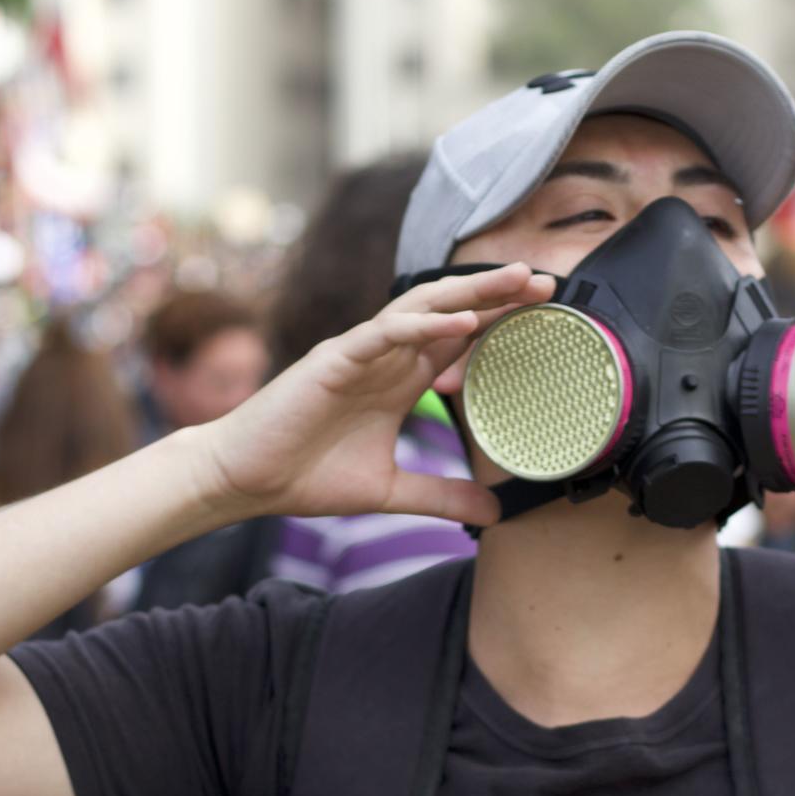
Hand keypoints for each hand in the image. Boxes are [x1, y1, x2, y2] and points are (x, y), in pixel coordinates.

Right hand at [193, 264, 555, 524]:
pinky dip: (423, 324)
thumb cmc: (306, 476)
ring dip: (471, 294)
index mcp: (398, 380)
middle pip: (450, 312)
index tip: (546, 313)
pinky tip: (461, 320)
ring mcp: (359, 354)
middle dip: (497, 294)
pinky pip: (383, 333)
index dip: (501, 321)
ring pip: (422, 309)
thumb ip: (442, 496)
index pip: (458, 339)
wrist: (246, 481)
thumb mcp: (390, 492)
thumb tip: (496, 514)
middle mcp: (384, 357)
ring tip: (515, 282)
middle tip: (547, 281)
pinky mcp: (333, 360)